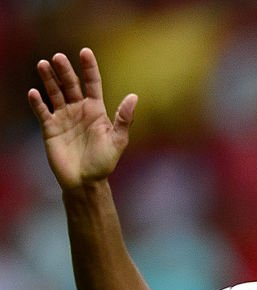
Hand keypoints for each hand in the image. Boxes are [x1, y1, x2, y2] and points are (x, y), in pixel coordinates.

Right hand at [27, 48, 136, 189]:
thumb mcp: (118, 140)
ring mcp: (64, 117)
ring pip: (55, 93)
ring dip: (48, 79)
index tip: (85, 52)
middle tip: (58, 57)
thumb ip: (124, 119)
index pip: (92, 83)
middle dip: (65, 70)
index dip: (89, 68)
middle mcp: (79, 110)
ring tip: (43, 64)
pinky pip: (42, 111)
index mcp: (96, 110)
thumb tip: (133, 96)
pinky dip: (37, 102)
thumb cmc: (104, 162)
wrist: (86, 181)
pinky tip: (34, 92)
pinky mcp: (50, 128)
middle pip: (71, 84)